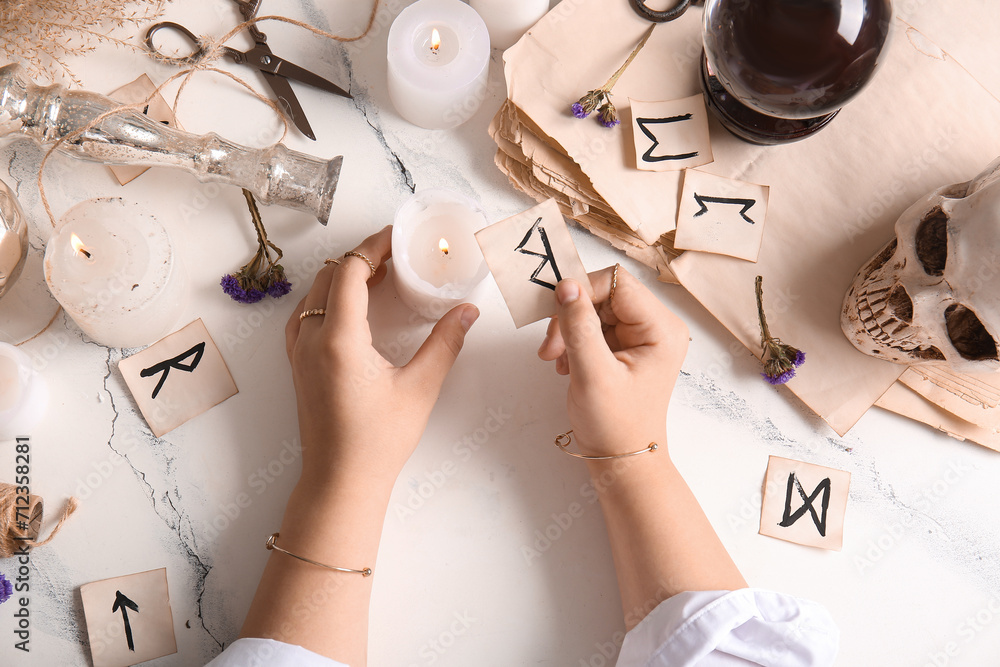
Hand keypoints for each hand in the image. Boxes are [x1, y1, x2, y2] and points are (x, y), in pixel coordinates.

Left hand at [285, 227, 479, 489]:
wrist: (340, 480)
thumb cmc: (378, 441)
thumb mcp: (420, 389)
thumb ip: (445, 344)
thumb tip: (467, 312)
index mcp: (339, 338)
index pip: (349, 270)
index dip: (373, 247)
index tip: (398, 238)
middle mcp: (310, 339)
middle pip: (329, 275)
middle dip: (361, 257)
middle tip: (395, 254)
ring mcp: (299, 353)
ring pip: (314, 293)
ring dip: (343, 276)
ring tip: (379, 275)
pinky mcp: (298, 366)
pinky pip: (306, 315)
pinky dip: (328, 299)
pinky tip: (352, 307)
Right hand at [537, 266, 688, 455]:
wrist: (620, 460)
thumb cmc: (615, 425)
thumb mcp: (593, 374)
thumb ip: (579, 327)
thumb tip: (566, 285)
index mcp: (662, 329)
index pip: (617, 282)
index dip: (582, 291)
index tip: (555, 317)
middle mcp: (656, 326)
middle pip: (604, 293)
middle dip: (572, 316)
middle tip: (551, 348)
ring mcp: (641, 336)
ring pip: (594, 308)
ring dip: (568, 329)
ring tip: (558, 360)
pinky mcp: (625, 346)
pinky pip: (593, 325)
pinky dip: (573, 339)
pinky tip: (567, 364)